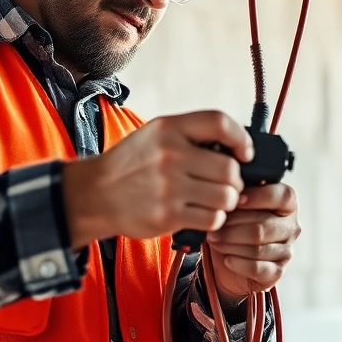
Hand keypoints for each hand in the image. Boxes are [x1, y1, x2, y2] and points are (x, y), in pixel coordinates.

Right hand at [62, 110, 252, 246]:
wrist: (96, 194)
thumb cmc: (132, 164)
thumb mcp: (156, 134)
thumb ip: (192, 135)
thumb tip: (236, 148)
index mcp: (169, 128)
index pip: (219, 123)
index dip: (241, 138)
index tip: (245, 153)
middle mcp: (169, 155)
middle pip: (229, 168)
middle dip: (236, 180)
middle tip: (228, 184)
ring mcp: (169, 187)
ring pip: (225, 197)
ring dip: (227, 201)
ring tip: (216, 200)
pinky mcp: (167, 216)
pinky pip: (211, 219)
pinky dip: (214, 219)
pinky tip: (203, 213)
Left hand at [205, 183, 299, 305]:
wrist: (230, 259)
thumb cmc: (235, 224)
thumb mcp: (236, 206)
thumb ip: (239, 196)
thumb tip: (232, 194)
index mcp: (288, 203)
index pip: (281, 196)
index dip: (257, 197)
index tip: (234, 200)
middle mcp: (292, 227)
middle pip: (263, 226)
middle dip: (233, 227)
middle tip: (212, 228)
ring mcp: (287, 251)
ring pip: (258, 248)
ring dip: (231, 245)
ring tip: (214, 241)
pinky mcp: (278, 272)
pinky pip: (257, 268)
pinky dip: (238, 263)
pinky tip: (227, 259)